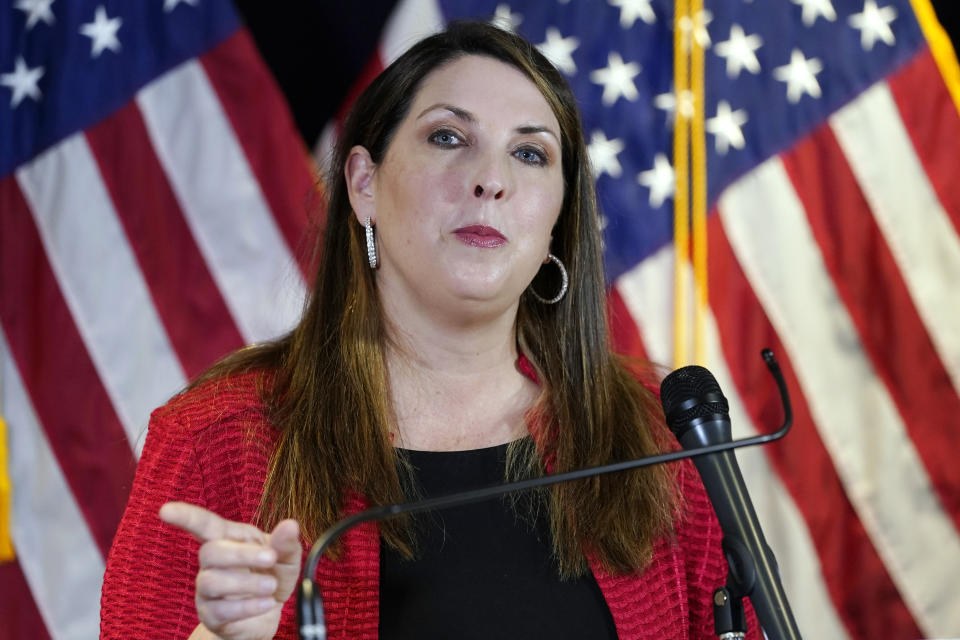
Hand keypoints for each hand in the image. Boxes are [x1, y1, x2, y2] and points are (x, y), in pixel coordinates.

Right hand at [159, 502, 300, 639]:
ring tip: (271, 586)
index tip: (166, 510)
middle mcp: (213, 562)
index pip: (204, 524)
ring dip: (245, 583)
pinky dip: (247, 606)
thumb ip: (285, 543)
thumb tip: (290, 525)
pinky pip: (220, 610)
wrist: (267, 616)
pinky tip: (266, 603)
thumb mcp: (286, 558)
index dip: (185, 517)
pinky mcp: (211, 614)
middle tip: (270, 558)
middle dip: (241, 554)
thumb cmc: (272, 577)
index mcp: (230, 539)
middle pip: (210, 552)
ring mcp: (208, 589)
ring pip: (211, 582)